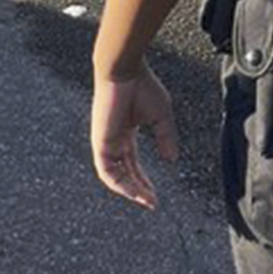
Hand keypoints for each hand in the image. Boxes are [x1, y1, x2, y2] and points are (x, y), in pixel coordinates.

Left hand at [91, 64, 177, 209]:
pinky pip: (107, 171)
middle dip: (138, 189)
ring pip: (114, 176)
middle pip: (124, 172)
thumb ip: (166, 139)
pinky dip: (120, 184)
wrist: (124, 71)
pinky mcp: (100, 142)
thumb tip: (172, 160)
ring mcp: (105, 142)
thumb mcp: (161, 117)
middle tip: (152, 202)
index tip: (155, 195)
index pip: (132, 163)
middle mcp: (114, 139)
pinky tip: (134, 192)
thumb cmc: (141, 86)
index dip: (143, 180)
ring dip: (130, 190)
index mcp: (125, 132)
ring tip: (146, 200)